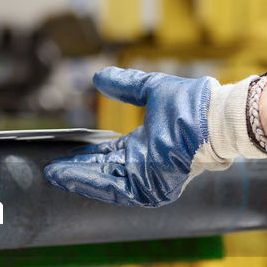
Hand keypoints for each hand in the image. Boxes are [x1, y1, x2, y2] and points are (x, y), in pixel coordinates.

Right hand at [44, 67, 265, 206]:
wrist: (215, 118)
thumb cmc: (193, 105)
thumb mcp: (151, 90)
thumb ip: (127, 86)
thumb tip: (100, 77)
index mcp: (145, 147)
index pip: (108, 157)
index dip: (85, 158)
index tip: (62, 157)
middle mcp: (145, 167)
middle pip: (104, 174)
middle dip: (78, 173)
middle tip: (51, 171)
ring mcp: (149, 179)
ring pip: (107, 184)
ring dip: (82, 179)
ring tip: (58, 174)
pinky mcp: (153, 186)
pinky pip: (118, 189)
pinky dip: (95, 183)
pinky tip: (75, 177)